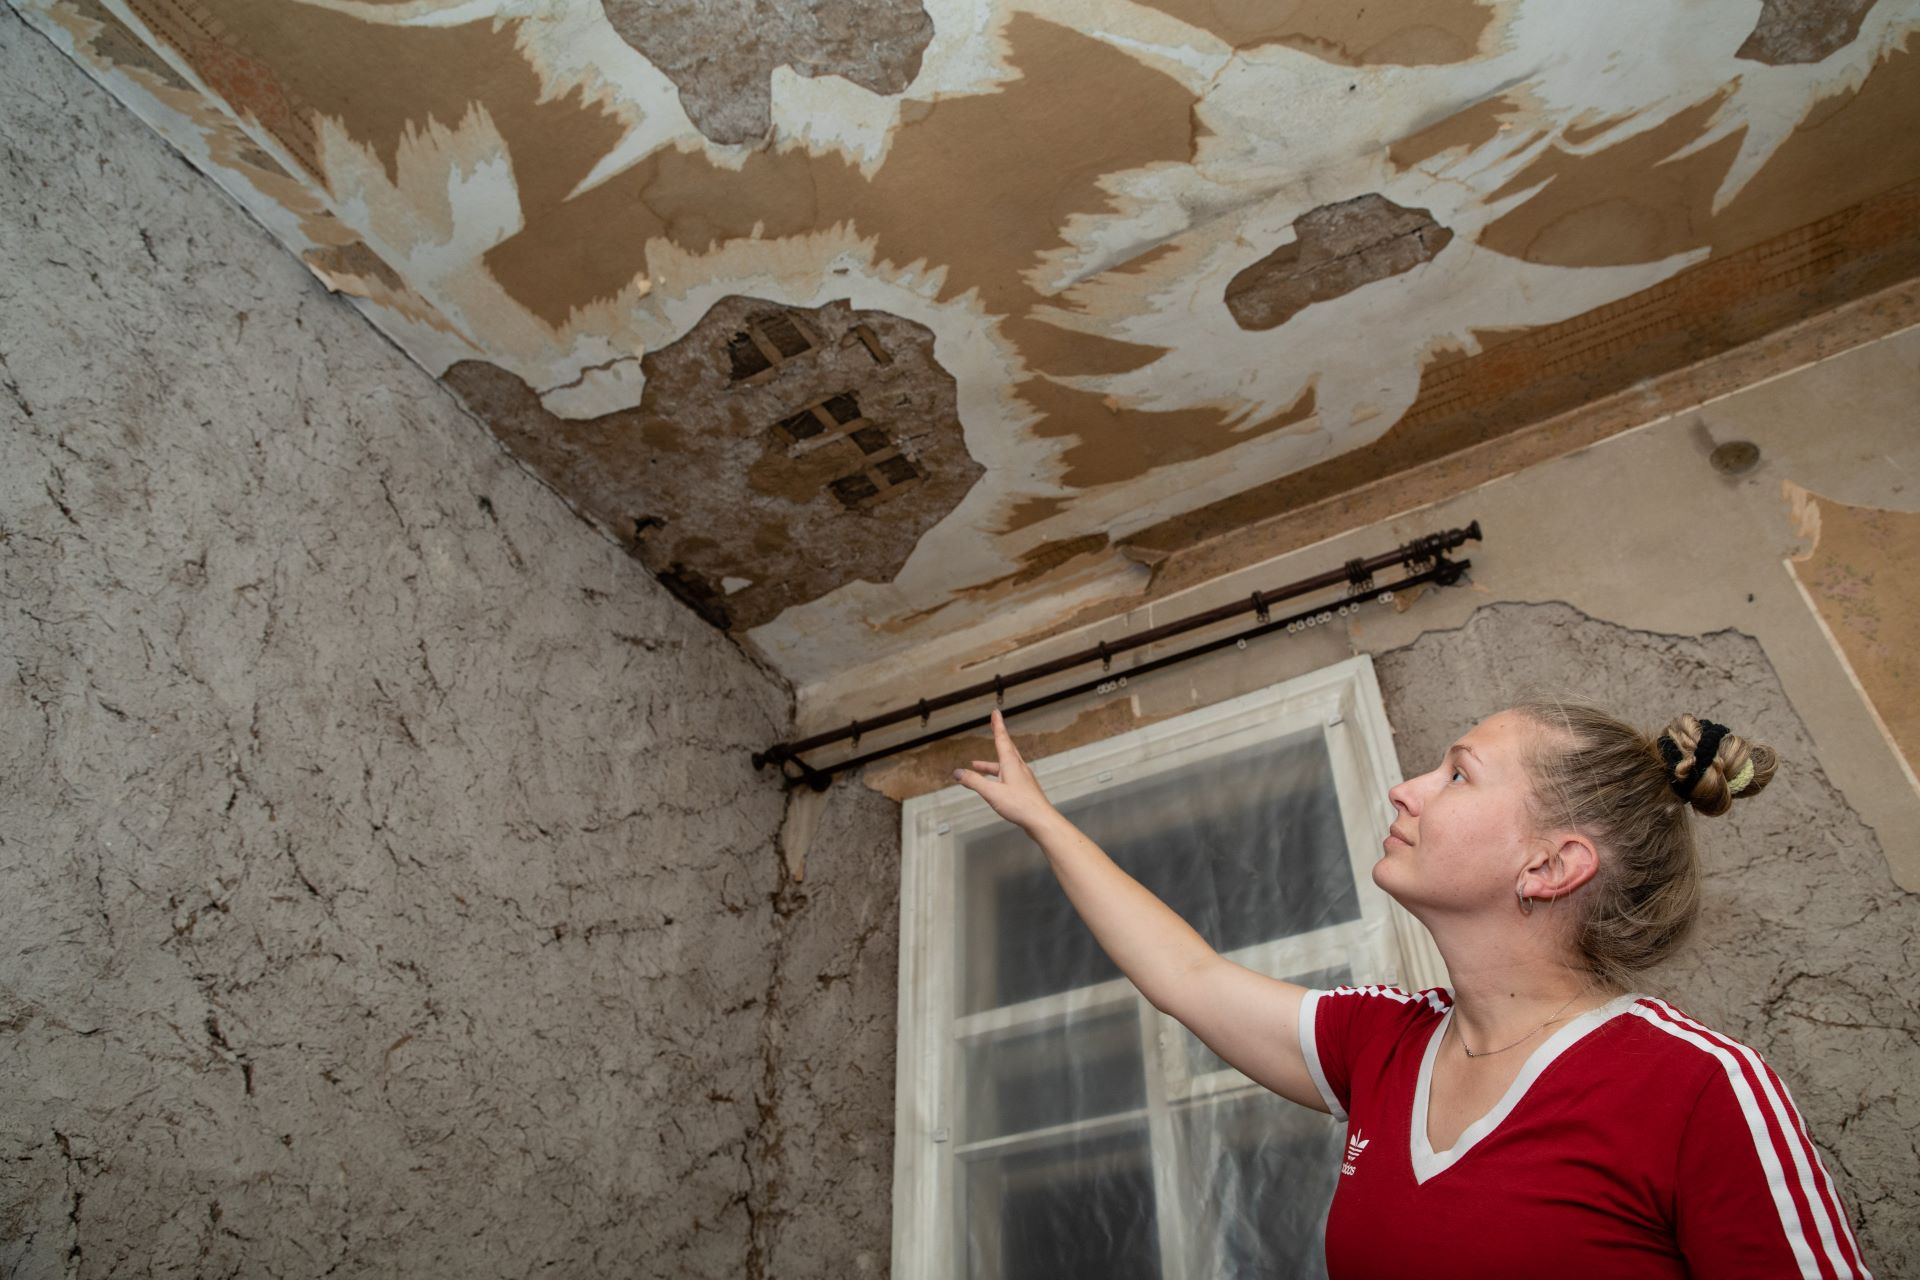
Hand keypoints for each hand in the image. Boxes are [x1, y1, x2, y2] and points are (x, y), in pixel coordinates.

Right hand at [952, 709, 1058, 831]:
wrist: (1041, 820)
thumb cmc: (1019, 805)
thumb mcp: (991, 792)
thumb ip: (973, 781)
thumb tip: (957, 772)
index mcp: (1011, 763)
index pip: (1002, 739)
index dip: (997, 725)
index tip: (996, 713)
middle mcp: (1019, 767)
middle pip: (1007, 748)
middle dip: (998, 737)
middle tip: (993, 726)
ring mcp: (1023, 778)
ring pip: (1006, 764)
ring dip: (991, 763)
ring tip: (977, 766)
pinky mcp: (1025, 789)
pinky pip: (1009, 776)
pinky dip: (997, 774)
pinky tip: (993, 784)